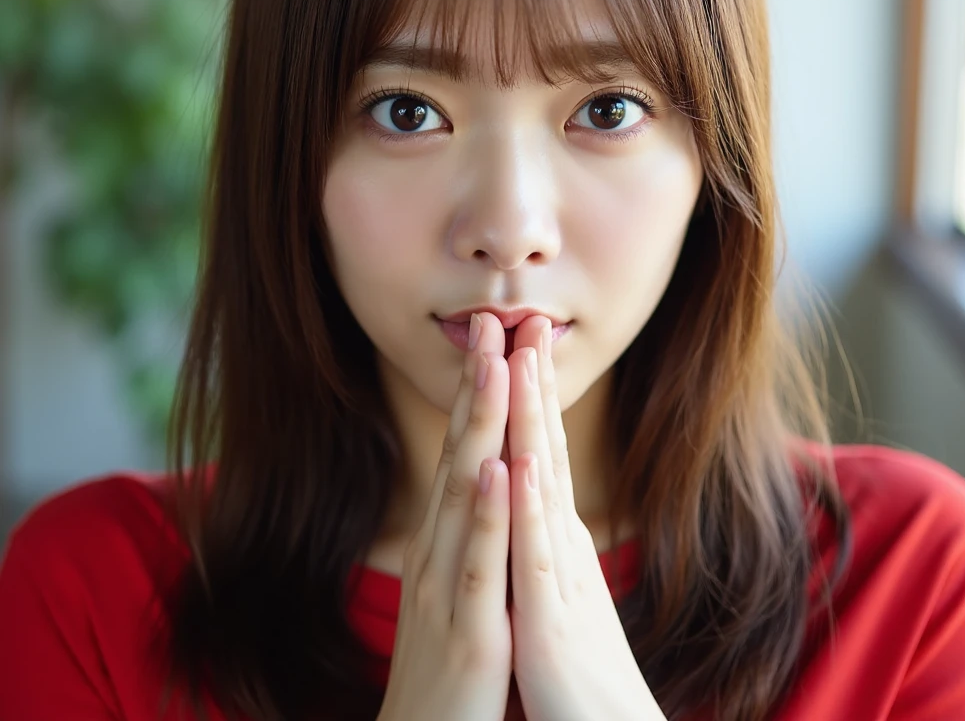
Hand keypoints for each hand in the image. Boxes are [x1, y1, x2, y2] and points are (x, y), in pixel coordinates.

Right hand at [377, 314, 514, 720]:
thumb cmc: (450, 668)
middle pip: (460, 452)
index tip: (501, 336)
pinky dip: (483, 514)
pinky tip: (493, 470)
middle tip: (494, 319)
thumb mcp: (460, 588)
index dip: (483, 392)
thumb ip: (471, 536)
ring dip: (479, 426)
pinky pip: (476, 565)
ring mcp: (448, 587)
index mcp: (445, 539)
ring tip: (495, 367)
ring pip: (464, 492)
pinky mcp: (468, 631)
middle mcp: (439, 549)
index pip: (464, 450)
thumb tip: (489, 481)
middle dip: (480, 385)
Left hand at [504, 316, 662, 720]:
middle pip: (543, 447)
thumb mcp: (550, 588)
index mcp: (551, 536)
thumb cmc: (571, 669)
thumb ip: (543, 540)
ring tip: (522, 358)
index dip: (527, 392)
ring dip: (530, 418)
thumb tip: (531, 494)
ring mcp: (557, 576)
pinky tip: (519, 461)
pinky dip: (527, 505)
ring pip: (541, 483)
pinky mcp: (549, 619)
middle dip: (530, 380)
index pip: (537, 447)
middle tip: (522, 316)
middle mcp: (558, 542)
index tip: (516, 338)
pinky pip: (535, 555)